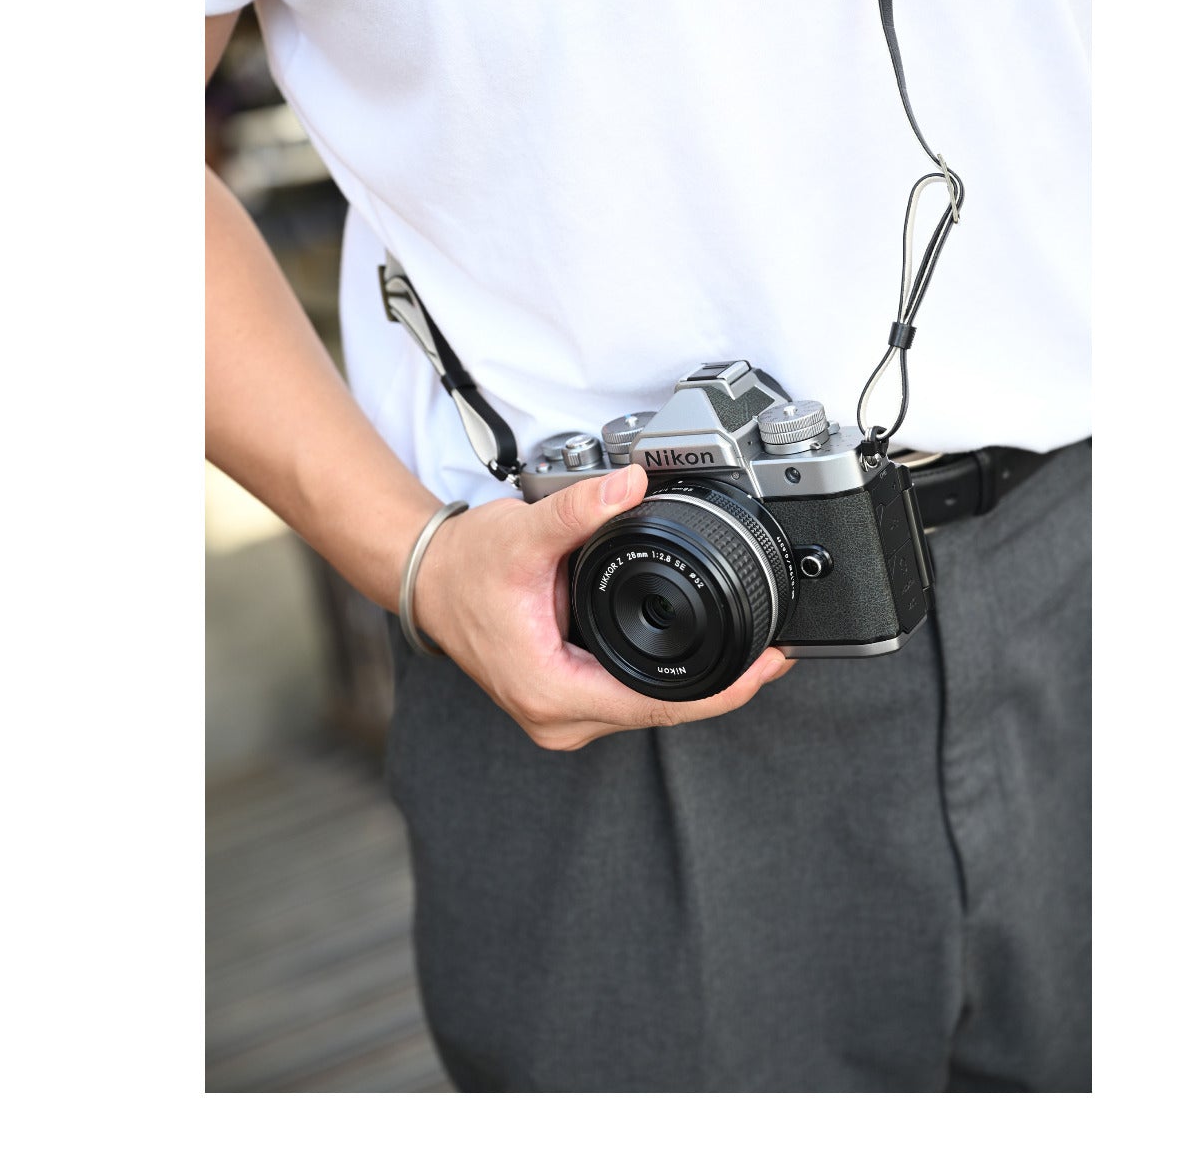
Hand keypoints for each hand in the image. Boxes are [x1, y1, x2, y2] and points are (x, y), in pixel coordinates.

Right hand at [412, 464, 793, 749]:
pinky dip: (666, 676)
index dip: (721, 689)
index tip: (766, 666)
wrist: (428, 579)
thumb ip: (580, 510)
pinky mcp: (567, 701)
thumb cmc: (465, 568)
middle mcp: (559, 717)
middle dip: (721, 685)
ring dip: (696, 683)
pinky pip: (631, 697)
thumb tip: (630, 484)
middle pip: (661, 712)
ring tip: (748, 652)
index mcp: (551, 691)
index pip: (656, 705)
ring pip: (648, 708)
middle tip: (774, 652)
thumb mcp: (523, 534)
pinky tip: (699, 653)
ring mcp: (563, 714)